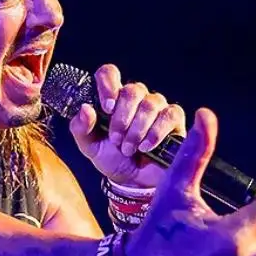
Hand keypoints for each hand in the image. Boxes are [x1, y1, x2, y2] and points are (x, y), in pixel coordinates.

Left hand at [68, 64, 184, 187]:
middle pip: (132, 90)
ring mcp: (157, 106)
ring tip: (129, 148)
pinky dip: (155, 133)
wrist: (132, 182)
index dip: (108, 85)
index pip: (109, 73)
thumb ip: (80, 128)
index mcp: (113, 97)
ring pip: (150, 104)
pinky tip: (146, 147)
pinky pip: (169, 115)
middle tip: (116, 140)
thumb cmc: (111, 159)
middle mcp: (136, 97)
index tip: (107, 108)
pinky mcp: (174, 119)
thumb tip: (86, 108)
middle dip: (122, 119)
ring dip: (137, 130)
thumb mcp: (89, 147)